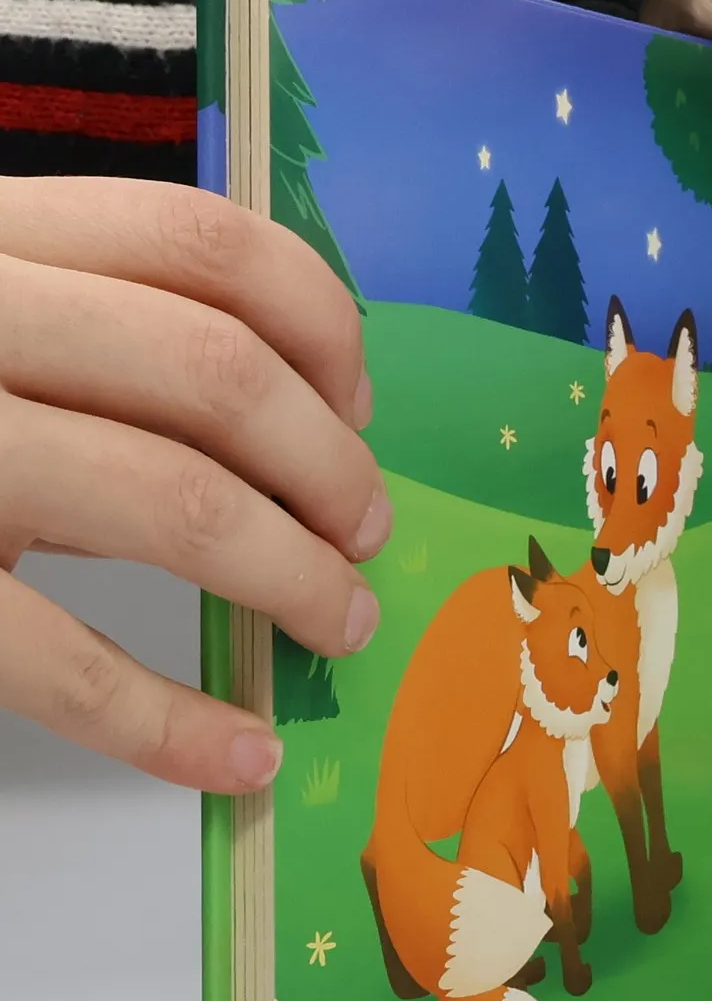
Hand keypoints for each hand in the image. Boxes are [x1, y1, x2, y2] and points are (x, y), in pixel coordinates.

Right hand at [0, 179, 387, 792]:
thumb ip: (92, 337)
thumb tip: (297, 424)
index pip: (204, 244)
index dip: (321, 325)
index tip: (357, 402)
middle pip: (218, 376)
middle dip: (329, 469)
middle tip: (366, 535)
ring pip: (174, 502)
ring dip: (293, 579)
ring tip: (337, 625)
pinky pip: (56, 659)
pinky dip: (171, 723)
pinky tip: (239, 756)